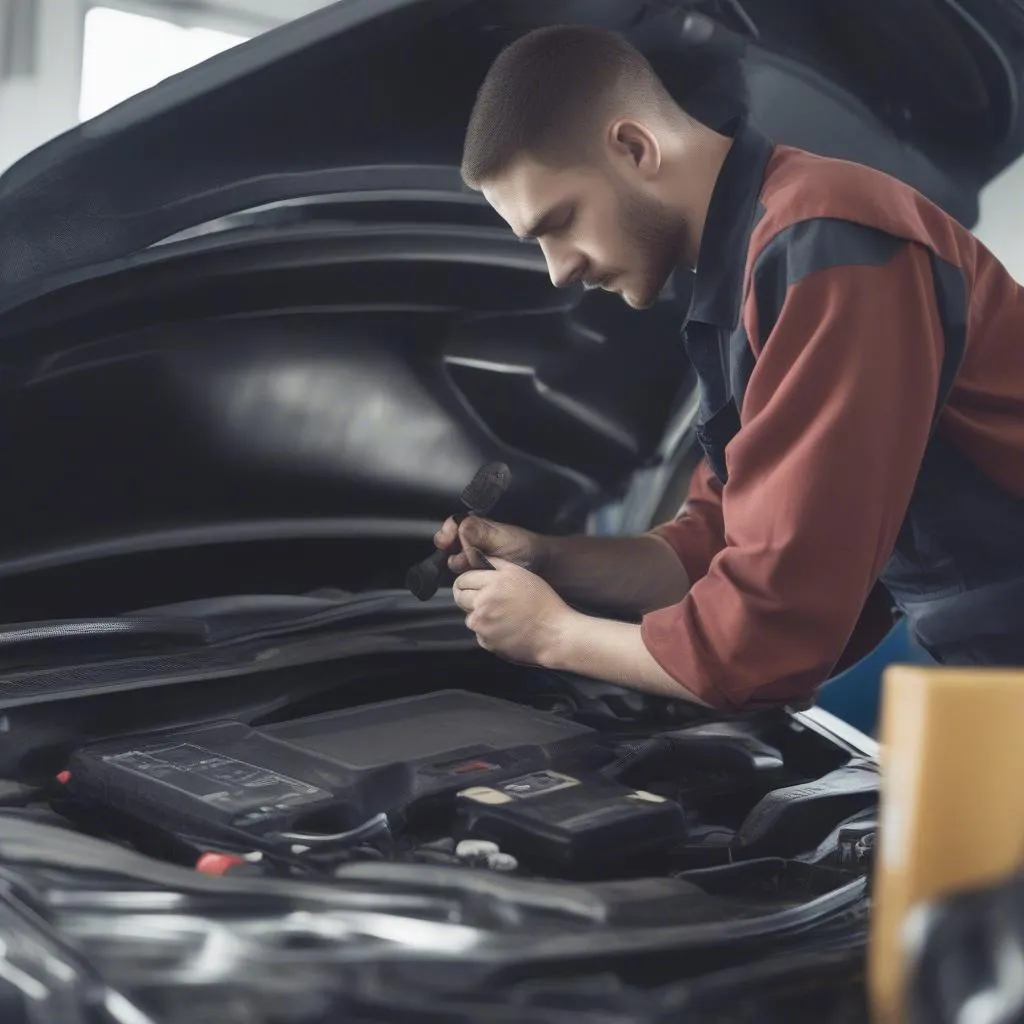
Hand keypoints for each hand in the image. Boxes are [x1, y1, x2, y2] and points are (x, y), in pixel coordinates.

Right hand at [434, 515, 547, 575]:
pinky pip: (463, 577)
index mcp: (477, 528)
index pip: (453, 525)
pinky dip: (466, 578)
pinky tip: (476, 577)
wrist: (544, 569)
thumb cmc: (525, 548)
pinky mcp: (477, 577)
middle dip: (452, 551)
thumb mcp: (502, 537)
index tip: (444, 541)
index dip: (446, 532)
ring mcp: (473, 560)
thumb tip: (459, 530)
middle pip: (449, 544)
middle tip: (462, 558)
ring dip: (461, 565)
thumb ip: (479, 533)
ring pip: (454, 562)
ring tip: (476, 566)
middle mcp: (472, 543)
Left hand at [452, 557, 575, 665]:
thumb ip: (497, 565)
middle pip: (460, 597)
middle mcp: (484, 602)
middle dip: (468, 598)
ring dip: (479, 616)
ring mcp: (483, 623)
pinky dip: (488, 632)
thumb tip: (476, 557)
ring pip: (469, 617)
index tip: (472, 585)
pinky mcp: (486, 641)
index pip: (462, 579)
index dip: (467, 582)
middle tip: (486, 600)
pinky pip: (479, 634)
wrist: (555, 634)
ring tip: (503, 616)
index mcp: (493, 582)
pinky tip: (506, 629)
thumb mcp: (522, 574)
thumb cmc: (544, 604)